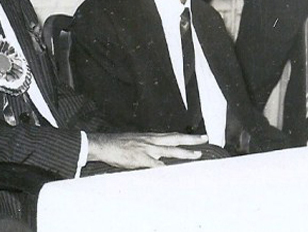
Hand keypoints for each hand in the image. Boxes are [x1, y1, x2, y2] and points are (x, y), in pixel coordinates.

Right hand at [87, 132, 207, 169]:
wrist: (103, 144)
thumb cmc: (117, 144)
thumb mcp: (134, 142)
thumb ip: (146, 147)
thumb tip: (155, 154)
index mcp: (149, 137)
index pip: (171, 136)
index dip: (183, 137)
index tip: (195, 138)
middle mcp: (151, 141)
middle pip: (175, 138)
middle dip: (191, 139)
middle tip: (204, 138)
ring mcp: (147, 149)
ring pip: (171, 150)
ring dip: (185, 152)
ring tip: (197, 154)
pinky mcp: (140, 158)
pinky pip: (156, 164)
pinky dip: (166, 168)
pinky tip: (174, 171)